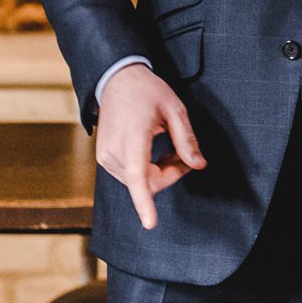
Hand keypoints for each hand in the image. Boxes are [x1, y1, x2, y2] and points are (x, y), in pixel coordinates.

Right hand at [96, 63, 205, 231]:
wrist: (117, 79)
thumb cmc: (148, 91)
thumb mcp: (175, 109)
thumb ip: (186, 140)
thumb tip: (198, 165)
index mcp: (132, 138)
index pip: (138, 177)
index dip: (145, 202)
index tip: (150, 223)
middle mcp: (114, 151)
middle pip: (147, 182)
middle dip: (170, 174)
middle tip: (185, 155)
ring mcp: (105, 156)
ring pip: (139, 182)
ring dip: (158, 173)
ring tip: (169, 148)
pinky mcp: (103, 158)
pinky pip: (130, 176)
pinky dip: (146, 171)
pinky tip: (154, 152)